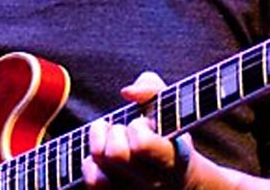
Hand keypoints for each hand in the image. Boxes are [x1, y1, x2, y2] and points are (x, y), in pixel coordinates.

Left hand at [82, 71, 192, 189]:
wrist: (179, 181)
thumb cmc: (169, 135)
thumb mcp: (170, 107)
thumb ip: (152, 88)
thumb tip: (127, 92)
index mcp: (171, 159)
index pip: (142, 145)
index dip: (136, 127)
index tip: (142, 123)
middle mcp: (152, 182)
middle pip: (115, 155)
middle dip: (113, 133)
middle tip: (122, 129)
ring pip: (99, 174)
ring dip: (98, 148)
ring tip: (109, 139)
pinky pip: (91, 183)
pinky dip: (90, 165)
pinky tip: (101, 157)